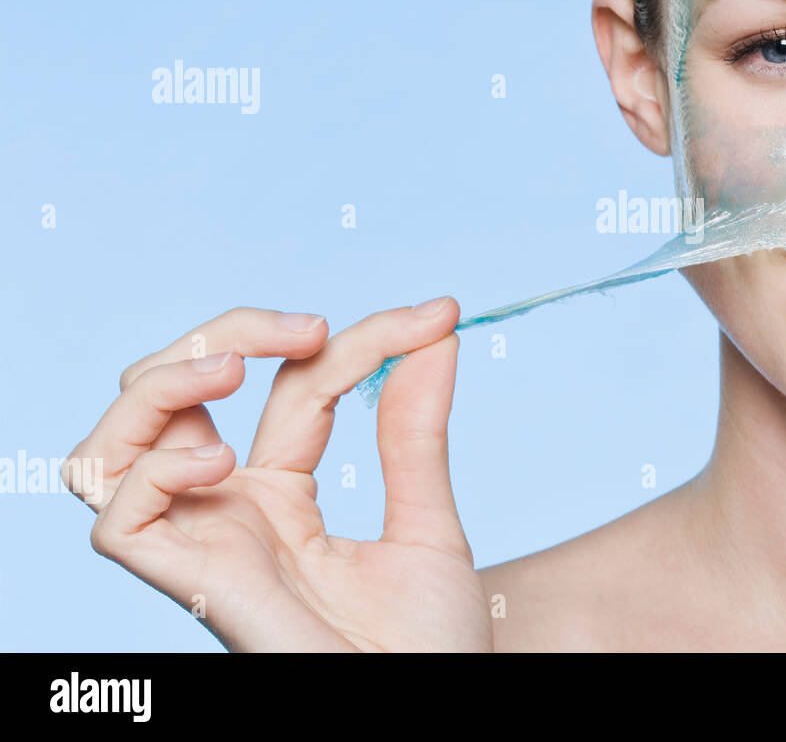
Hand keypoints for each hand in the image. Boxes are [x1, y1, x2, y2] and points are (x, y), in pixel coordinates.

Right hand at [64, 299, 491, 651]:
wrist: (435, 708)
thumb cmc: (429, 644)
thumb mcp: (428, 519)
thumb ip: (416, 431)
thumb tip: (438, 331)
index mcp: (283, 494)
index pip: (292, 384)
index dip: (359, 340)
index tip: (435, 318)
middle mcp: (231, 514)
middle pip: (174, 394)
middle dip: (228, 332)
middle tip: (314, 329)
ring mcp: (207, 547)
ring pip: (111, 448)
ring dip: (161, 386)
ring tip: (231, 373)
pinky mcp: (196, 587)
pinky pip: (119, 522)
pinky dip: (151, 471)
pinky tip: (221, 465)